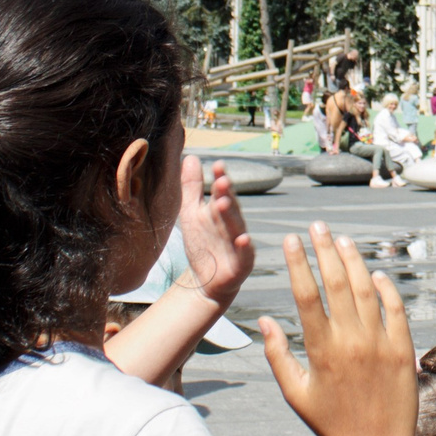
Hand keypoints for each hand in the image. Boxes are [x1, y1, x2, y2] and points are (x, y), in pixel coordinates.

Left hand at [173, 156, 253, 304]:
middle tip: (221, 181)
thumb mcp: (192, 213)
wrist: (205, 280)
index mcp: (220, 210)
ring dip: (232, 215)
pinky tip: (242, 239)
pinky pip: (245, 253)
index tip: (217, 165)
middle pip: (231, 206)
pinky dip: (244, 246)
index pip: (222, 191)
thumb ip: (192, 187)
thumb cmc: (202, 243)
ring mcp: (238, 242)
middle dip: (227, 194)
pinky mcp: (242, 262)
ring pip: (237, 226)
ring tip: (224, 203)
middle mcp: (232, 223)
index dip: (220, 178)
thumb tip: (191, 156)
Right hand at [261, 223, 414, 435]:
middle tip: (317, 226)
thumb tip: (264, 320)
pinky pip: (396, 309)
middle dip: (324, 249)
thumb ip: (278, 355)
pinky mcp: (404, 350)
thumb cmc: (330, 425)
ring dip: (354, 261)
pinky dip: (386, 288)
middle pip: (337, 283)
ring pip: (367, 289)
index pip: (306, 295)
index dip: (298, 263)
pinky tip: (375, 273)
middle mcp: (351, 342)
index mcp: (321, 351)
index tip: (291, 240)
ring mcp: (381, 344)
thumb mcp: (295, 393)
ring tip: (342, 241)